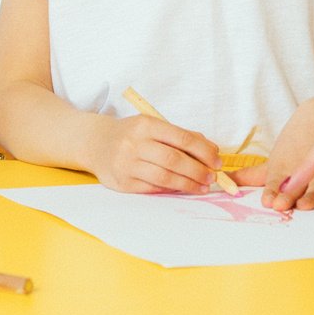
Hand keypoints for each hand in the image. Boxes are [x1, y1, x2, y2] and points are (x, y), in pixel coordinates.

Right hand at [84, 114, 221, 193]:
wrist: (96, 143)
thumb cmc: (131, 134)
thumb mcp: (153, 126)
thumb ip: (180, 136)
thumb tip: (211, 149)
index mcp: (146, 125)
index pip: (182, 138)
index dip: (204, 151)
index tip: (217, 161)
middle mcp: (135, 143)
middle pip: (175, 160)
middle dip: (198, 171)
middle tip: (212, 177)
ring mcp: (127, 164)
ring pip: (165, 177)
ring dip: (188, 184)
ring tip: (202, 187)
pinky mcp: (123, 182)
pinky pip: (153, 188)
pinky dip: (171, 189)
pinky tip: (182, 189)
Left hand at [246, 97, 313, 211]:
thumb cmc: (296, 145)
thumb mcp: (275, 161)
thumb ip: (252, 175)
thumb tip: (225, 180)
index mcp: (285, 168)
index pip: (276, 182)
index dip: (272, 191)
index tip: (268, 201)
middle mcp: (304, 171)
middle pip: (296, 186)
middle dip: (288, 195)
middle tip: (280, 203)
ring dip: (311, 195)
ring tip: (303, 203)